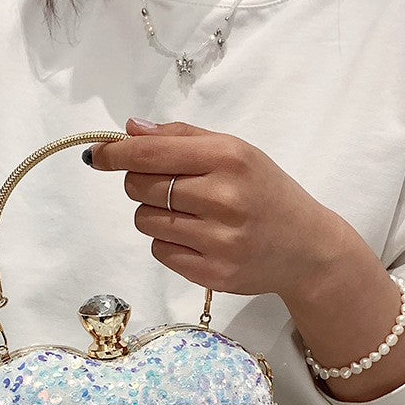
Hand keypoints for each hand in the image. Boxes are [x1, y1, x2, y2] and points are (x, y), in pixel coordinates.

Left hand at [85, 117, 345, 299]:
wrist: (307, 248)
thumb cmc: (267, 193)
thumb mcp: (237, 153)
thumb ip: (183, 138)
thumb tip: (130, 130)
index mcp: (229, 159)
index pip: (152, 153)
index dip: (116, 153)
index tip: (97, 154)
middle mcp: (224, 199)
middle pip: (140, 186)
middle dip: (138, 182)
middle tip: (162, 184)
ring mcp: (218, 241)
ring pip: (145, 221)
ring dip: (153, 214)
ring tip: (187, 213)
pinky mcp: (212, 274)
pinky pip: (159, 252)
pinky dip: (167, 242)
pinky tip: (196, 238)